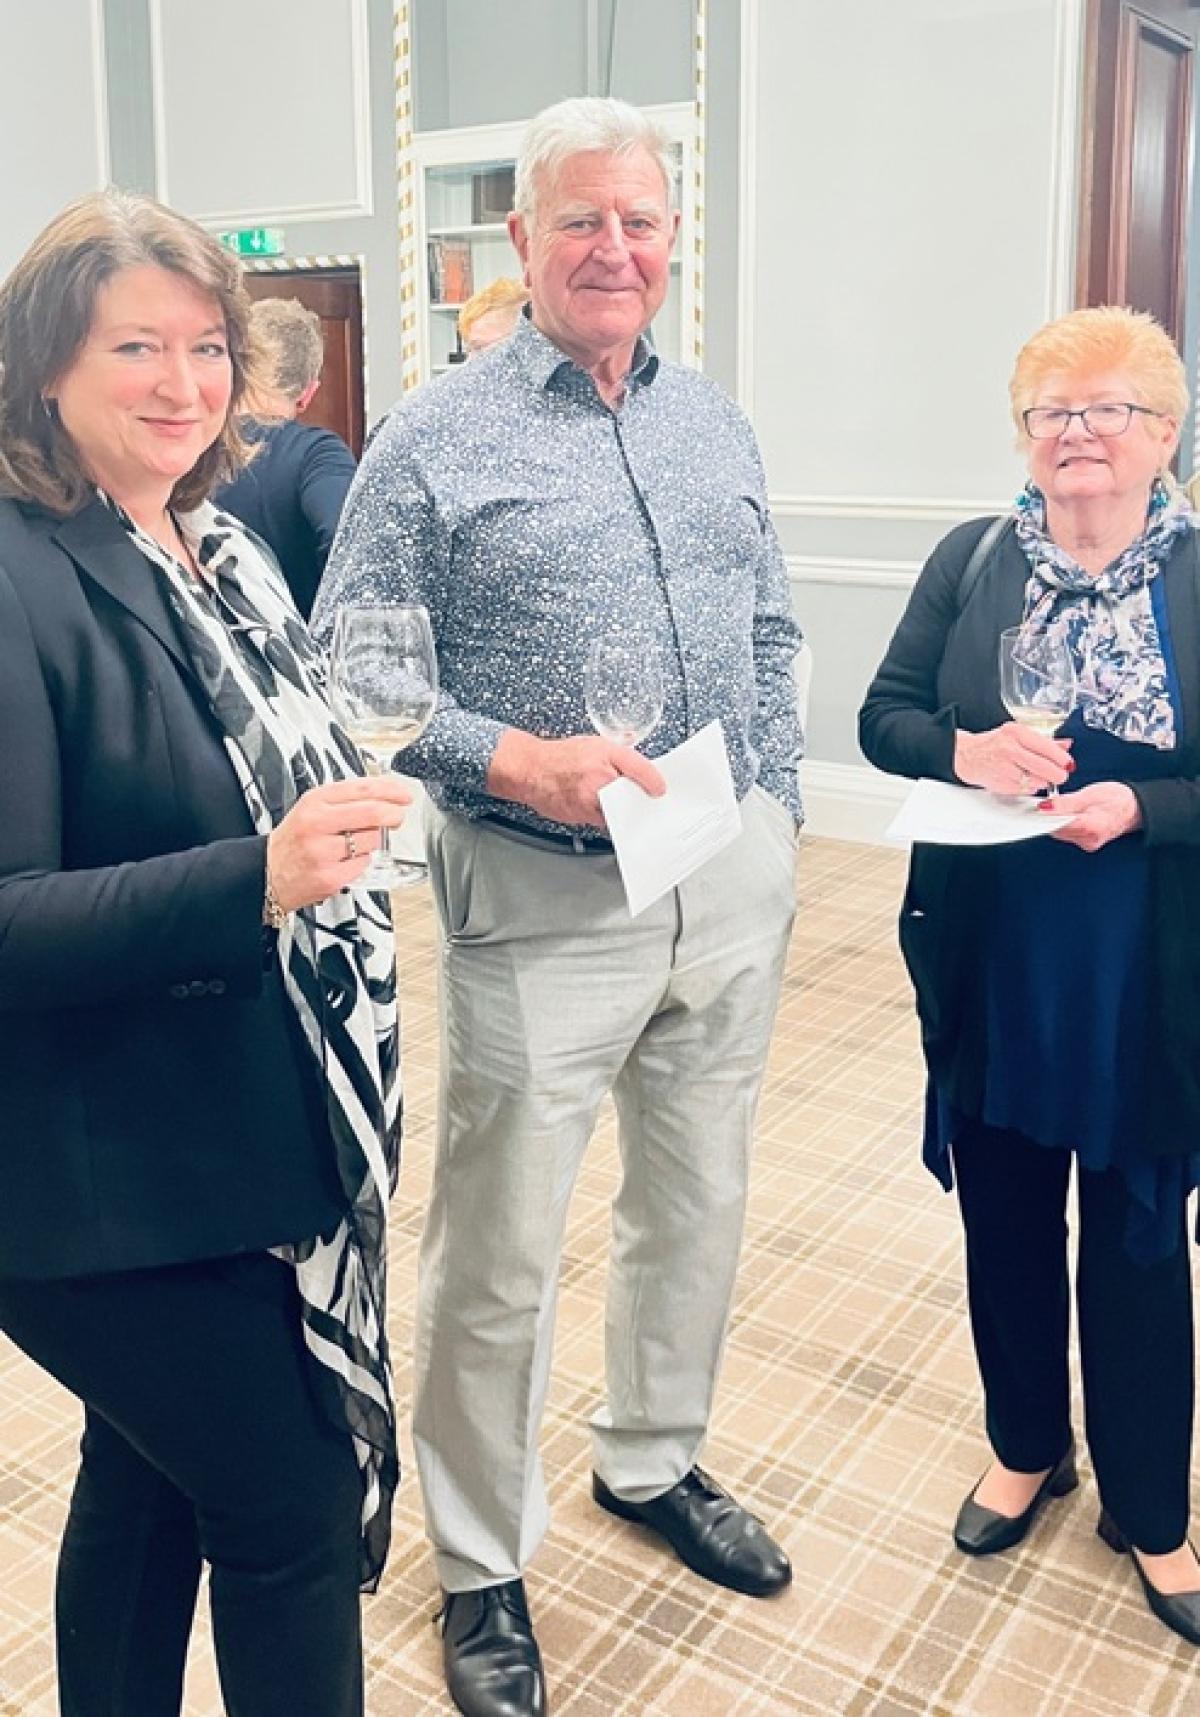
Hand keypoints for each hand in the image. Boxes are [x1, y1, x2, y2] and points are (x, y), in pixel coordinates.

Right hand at [267, 776, 411, 911]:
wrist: (267, 872)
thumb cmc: (293, 840)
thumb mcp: (311, 808)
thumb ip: (344, 800)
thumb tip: (383, 794)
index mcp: (314, 802)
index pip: (362, 789)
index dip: (390, 791)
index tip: (403, 795)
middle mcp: (317, 824)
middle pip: (371, 812)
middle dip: (393, 814)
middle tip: (398, 817)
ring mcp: (323, 852)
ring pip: (371, 840)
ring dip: (373, 840)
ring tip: (355, 843)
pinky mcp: (330, 876)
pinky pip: (363, 863)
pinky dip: (361, 861)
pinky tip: (345, 860)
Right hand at [486, 729, 665, 827]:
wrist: (530, 770)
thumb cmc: (561, 757)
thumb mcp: (596, 744)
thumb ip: (620, 756)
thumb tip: (643, 770)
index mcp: (605, 754)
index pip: (639, 768)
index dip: (653, 780)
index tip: (660, 789)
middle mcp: (598, 778)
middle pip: (630, 795)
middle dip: (638, 799)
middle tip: (644, 800)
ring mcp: (589, 800)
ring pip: (617, 812)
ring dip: (623, 811)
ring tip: (620, 805)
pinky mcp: (581, 816)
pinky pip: (602, 820)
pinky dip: (607, 817)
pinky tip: (603, 809)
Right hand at [954, 723, 1073, 794]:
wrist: (966, 755)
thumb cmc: (993, 744)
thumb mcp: (1018, 735)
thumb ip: (1043, 741)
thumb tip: (1066, 745)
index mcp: (1016, 733)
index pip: (1047, 747)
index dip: (1062, 759)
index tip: (1069, 764)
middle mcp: (1010, 749)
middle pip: (1045, 767)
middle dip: (1058, 775)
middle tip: (1061, 776)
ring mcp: (1004, 767)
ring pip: (1036, 781)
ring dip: (1043, 782)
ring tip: (1041, 777)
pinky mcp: (1001, 783)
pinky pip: (1025, 790)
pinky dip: (1030, 788)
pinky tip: (1027, 781)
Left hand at [1039, 781, 1140, 851]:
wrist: (1135, 808)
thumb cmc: (1118, 799)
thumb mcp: (1090, 794)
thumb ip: (1066, 803)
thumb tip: (1045, 807)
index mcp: (1090, 827)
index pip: (1056, 825)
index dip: (1045, 815)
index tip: (1040, 806)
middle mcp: (1088, 840)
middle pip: (1056, 830)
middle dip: (1051, 816)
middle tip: (1052, 802)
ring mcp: (1087, 843)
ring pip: (1060, 833)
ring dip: (1057, 820)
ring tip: (1066, 806)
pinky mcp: (1086, 842)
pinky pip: (1068, 834)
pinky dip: (1065, 823)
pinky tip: (1071, 814)